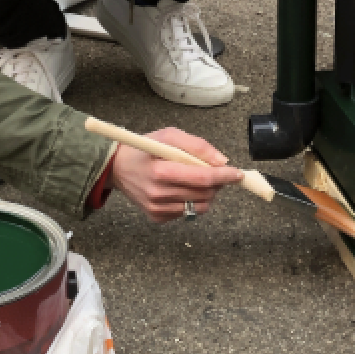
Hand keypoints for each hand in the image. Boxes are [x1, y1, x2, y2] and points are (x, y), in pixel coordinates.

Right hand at [111, 128, 243, 223]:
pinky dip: (193, 201)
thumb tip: (221, 160)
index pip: (202, 178)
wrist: (116, 168)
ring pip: (199, 207)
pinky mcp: (156, 217)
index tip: (237, 174)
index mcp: (160, 171)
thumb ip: (196, 145)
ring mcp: (156, 208)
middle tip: (217, 172)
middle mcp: (158, 194)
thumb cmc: (144, 149)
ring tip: (199, 181)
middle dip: (218, 184)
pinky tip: (182, 189)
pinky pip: (187, 213)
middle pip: (204, 194)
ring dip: (208, 194)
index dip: (224, 176)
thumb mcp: (168, 136)